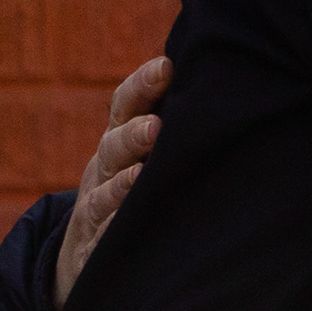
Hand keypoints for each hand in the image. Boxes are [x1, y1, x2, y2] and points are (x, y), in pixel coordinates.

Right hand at [55, 55, 168, 305]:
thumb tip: (223, 76)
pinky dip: (112, 231)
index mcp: (120, 136)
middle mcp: (105, 167)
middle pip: (114, 145)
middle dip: (133, 134)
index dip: (143, 84)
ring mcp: (96, 205)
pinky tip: (126, 226)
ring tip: (140, 175)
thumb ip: (176, 117)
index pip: (125, 103)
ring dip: (122, 184)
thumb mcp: (145, 147)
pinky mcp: (94, 244)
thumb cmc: (136, 179)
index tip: (166, 66)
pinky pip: (102, 238)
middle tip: (155, 126)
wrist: (88, 244)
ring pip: (104, 192)